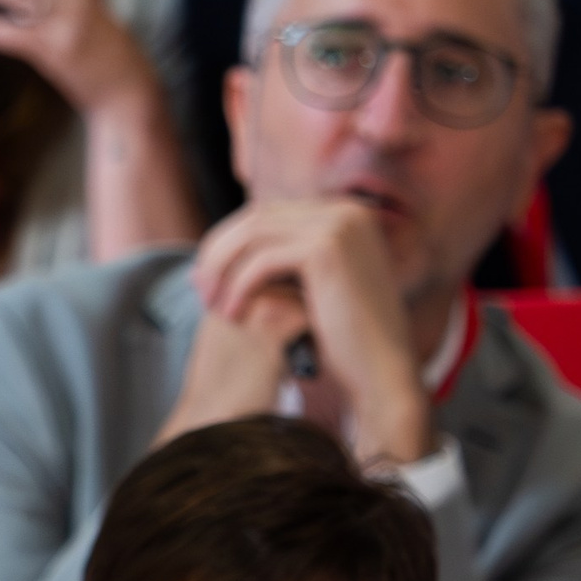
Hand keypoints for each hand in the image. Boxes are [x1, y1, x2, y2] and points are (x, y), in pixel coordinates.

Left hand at [184, 198, 431, 466]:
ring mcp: (339, 225)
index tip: (205, 277)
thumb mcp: (308, 288)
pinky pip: (263, 261)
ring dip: (223, 269)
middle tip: (199, 289)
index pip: (269, 213)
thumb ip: (277, 262)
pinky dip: (239, 286)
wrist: (381, 370)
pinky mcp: (327, 249)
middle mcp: (345, 210)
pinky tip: (230, 315)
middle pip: (257, 218)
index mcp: (344, 213)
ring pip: (254, 235)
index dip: (229, 243)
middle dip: (220, 253)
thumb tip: (216, 248)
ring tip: (209, 305)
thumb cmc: (343, 338)